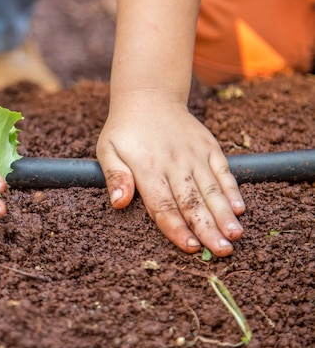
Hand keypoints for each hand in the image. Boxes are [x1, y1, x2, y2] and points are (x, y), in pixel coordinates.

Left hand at [97, 92, 244, 256]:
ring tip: (235, 236)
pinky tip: (240, 209)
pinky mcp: (209, 147)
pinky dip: (232, 189)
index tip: (190, 247)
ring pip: (211, 189)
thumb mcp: (108, 149)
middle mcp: (174, 163)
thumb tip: (118, 203)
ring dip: (224, 214)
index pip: (163, 205)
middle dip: (208, 228)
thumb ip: (115, 176)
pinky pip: (222, 170)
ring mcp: (194, 155)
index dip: (177, 228)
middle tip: (223, 251)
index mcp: (147, 168)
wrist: (149, 96)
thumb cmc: (125, 131)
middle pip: (191, 201)